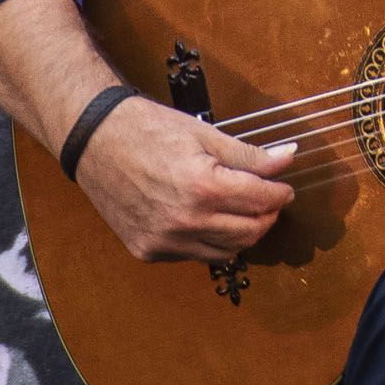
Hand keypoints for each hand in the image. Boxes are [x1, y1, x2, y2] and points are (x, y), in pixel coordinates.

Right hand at [73, 92, 295, 265]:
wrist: (94, 140)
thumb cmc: (149, 130)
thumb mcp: (205, 135)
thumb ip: (250, 155)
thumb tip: (289, 158)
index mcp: (204, 187)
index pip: (262, 201)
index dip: (280, 193)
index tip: (284, 187)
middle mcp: (186, 221)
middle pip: (249, 233)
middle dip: (266, 216)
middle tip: (268, 200)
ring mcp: (165, 241)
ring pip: (225, 251)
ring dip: (241, 233)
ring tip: (240, 211)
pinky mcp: (148, 251)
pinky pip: (193, 254)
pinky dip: (207, 241)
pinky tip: (205, 219)